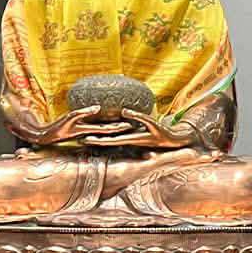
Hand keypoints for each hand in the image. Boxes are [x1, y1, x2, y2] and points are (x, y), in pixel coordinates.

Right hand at [29, 105, 130, 144]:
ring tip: (127, 122)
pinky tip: (109, 121)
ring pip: (105, 129)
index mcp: (90, 130)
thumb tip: (98, 107)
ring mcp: (87, 131)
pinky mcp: (83, 130)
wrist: (47, 137)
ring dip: (115, 127)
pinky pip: (97, 127)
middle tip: (135, 124)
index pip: (109, 129)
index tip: (132, 124)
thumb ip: (84, 112)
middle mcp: (91, 132)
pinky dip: (105, 124)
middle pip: (110, 130)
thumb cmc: (58, 128)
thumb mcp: (70, 118)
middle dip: (122, 128)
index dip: (120, 127)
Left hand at [81, 109, 195, 147]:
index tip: (84, 138)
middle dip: (94, 141)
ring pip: (111, 140)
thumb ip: (138, 117)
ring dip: (100, 139)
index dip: (96, 140)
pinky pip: (118, 137)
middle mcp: (128, 142)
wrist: (173, 142)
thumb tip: (123, 110)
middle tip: (79, 139)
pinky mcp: (133, 138)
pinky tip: (102, 133)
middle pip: (107, 142)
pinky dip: (109, 136)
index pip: (110, 140)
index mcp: (131, 140)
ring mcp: (130, 140)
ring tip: (86, 137)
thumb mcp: (152, 123)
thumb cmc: (164, 133)